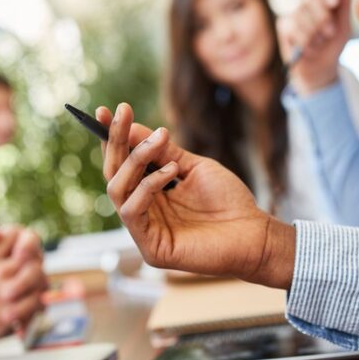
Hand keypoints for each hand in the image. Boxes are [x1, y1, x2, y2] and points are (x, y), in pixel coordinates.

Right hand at [97, 103, 294, 288]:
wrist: (254, 232)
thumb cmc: (228, 201)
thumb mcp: (193, 166)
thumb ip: (163, 151)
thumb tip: (133, 127)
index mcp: (150, 195)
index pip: (121, 165)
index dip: (112, 139)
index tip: (104, 110)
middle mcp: (142, 212)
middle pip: (113, 174)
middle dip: (117, 140)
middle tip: (123, 112)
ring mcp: (144, 232)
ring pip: (117, 189)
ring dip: (135, 158)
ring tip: (160, 139)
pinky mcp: (151, 249)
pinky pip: (132, 211)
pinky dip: (148, 186)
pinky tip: (172, 171)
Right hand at [277, 0, 356, 94]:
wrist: (319, 69)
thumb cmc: (332, 45)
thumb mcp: (344, 27)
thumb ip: (345, 5)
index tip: (334, 2)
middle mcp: (308, 2)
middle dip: (322, 16)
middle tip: (330, 32)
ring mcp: (294, 13)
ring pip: (301, 15)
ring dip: (314, 33)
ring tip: (320, 44)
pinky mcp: (284, 26)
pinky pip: (292, 28)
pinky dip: (303, 41)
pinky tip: (309, 49)